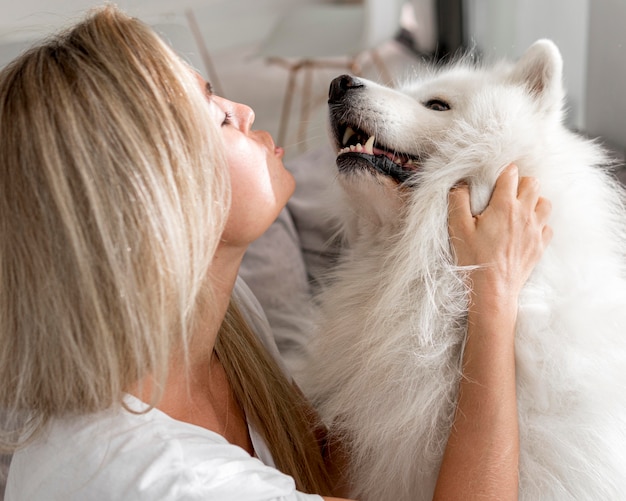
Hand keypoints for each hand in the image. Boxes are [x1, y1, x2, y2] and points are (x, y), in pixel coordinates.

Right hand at [448, 164, 552, 304]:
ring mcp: (535, 230)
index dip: (503, 172)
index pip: (511, 174)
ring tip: (518, 209)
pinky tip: (525, 229)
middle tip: (506, 194)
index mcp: (504, 206)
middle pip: (533, 183)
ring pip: (545, 202)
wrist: (493, 291)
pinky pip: (547, 226)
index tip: (495, 179)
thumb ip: (458, 201)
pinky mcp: (539, 246)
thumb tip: (460, 184)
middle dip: (521, 183)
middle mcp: (524, 214)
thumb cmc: (474, 259)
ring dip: (533, 201)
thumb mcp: (458, 228)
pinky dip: (539, 223)